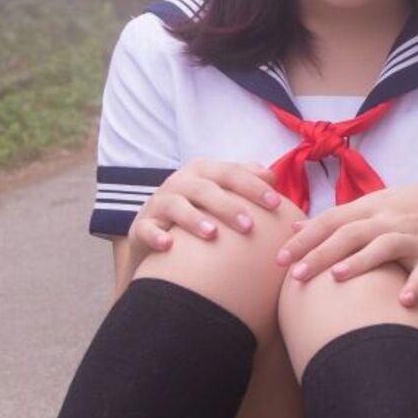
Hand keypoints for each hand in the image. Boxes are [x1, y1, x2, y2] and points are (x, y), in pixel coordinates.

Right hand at [130, 157, 284, 250]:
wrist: (157, 232)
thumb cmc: (200, 210)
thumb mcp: (221, 193)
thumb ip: (245, 181)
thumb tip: (272, 176)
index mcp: (203, 172)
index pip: (231, 173)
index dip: (253, 186)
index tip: (275, 203)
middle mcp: (180, 182)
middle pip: (205, 189)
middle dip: (228, 206)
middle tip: (249, 226)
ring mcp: (159, 203)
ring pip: (175, 206)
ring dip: (193, 219)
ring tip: (212, 234)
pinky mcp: (141, 225)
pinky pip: (147, 229)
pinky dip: (156, 235)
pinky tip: (169, 245)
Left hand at [276, 181, 417, 302]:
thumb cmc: (404, 211)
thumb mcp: (371, 207)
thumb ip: (334, 219)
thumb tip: (294, 227)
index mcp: (369, 209)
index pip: (330, 221)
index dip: (304, 239)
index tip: (278, 260)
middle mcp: (388, 221)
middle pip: (351, 234)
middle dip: (323, 253)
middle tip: (297, 276)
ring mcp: (413, 237)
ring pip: (385, 247)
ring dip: (362, 261)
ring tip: (338, 277)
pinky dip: (416, 285)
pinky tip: (402, 301)